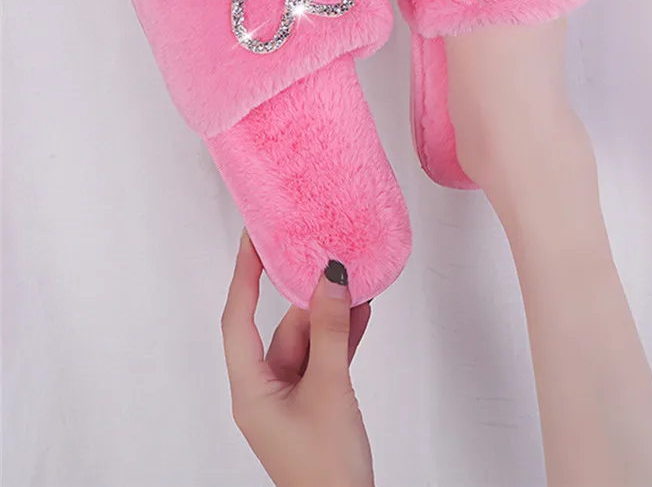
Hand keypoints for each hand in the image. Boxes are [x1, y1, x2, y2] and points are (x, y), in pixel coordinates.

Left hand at [221, 232, 373, 486]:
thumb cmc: (325, 468)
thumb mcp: (331, 389)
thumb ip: (332, 331)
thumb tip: (331, 279)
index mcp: (250, 389)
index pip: (238, 319)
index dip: (244, 276)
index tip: (253, 240)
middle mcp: (265, 389)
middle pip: (282, 328)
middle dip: (307, 296)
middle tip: (325, 258)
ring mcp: (290, 397)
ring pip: (309, 342)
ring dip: (332, 316)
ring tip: (355, 283)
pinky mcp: (314, 403)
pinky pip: (325, 359)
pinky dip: (342, 337)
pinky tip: (361, 314)